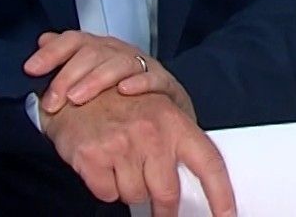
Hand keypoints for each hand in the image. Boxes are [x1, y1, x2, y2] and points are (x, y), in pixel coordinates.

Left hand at [26, 31, 193, 118]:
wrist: (169, 116)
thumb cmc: (124, 99)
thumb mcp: (91, 83)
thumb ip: (66, 63)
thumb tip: (42, 40)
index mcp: (101, 50)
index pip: (74, 40)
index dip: (52, 52)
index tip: (31, 69)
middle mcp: (121, 52)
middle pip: (93, 52)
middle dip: (68, 75)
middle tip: (52, 101)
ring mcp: (145, 66)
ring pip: (119, 62)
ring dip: (96, 79)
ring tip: (77, 98)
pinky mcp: (166, 84)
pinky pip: (154, 78)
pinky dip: (139, 82)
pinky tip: (124, 91)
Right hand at [39, 89, 235, 216]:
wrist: (74, 90)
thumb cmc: (118, 104)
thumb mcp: (158, 114)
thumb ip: (177, 145)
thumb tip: (197, 182)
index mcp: (174, 122)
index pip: (209, 164)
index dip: (221, 196)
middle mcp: (152, 133)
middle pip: (167, 194)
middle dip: (164, 209)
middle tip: (160, 211)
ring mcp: (122, 145)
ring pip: (135, 196)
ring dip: (129, 189)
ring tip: (121, 164)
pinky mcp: (93, 156)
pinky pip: (107, 194)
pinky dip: (105, 186)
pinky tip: (102, 164)